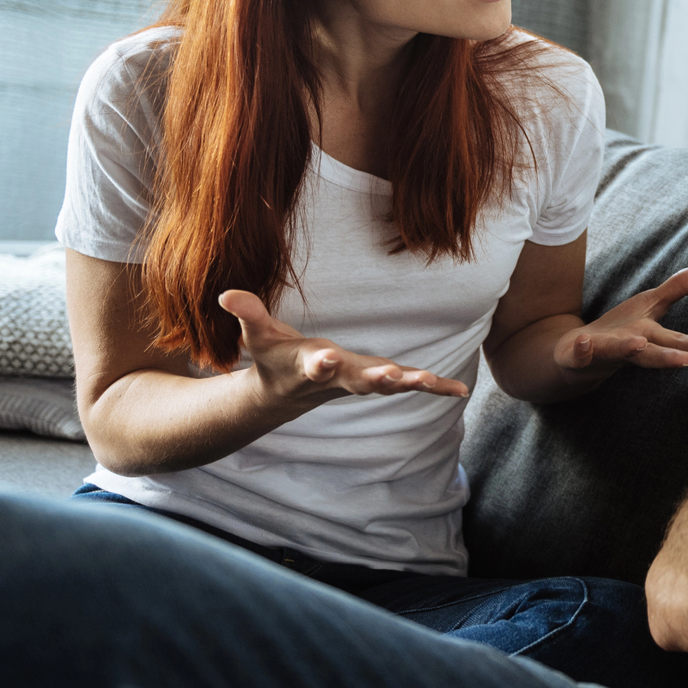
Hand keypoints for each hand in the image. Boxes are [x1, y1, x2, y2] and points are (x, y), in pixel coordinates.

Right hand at [218, 289, 469, 407]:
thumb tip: (226, 293)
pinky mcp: (380, 381)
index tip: (323, 358)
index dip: (319, 363)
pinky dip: (435, 389)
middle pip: (357, 381)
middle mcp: (339, 378)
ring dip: (411, 384)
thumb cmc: (275, 358)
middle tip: (391, 377)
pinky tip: (460, 391)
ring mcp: (361, 382)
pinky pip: (410, 387)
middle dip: (373, 379)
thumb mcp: (260, 336)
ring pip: (387, 385)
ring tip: (431, 381)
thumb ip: (248, 314)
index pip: (314, 364)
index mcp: (310, 366)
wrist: (287, 393)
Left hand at [551, 265, 687, 373]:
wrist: (578, 355)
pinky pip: (579, 352)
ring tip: (637, 344)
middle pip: (652, 353)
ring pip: (616, 352)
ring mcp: (603, 351)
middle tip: (687, 360)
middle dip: (668, 357)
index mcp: (650, 338)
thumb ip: (680, 288)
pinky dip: (582, 348)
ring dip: (626, 349)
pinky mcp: (577, 354)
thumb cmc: (622, 330)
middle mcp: (631, 348)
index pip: (679, 342)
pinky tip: (584, 339)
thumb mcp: (651, 304)